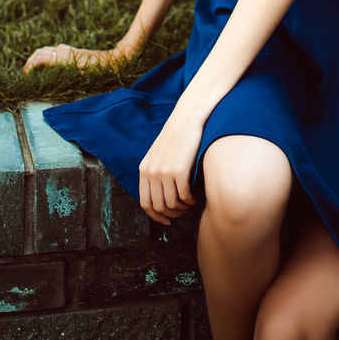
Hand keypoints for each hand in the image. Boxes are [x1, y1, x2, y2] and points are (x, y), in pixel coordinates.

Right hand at [22, 42, 126, 73]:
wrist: (117, 59)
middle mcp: (65, 52)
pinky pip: (55, 50)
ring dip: (38, 57)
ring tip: (33, 69)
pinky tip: (48, 63)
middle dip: (30, 61)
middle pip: (41, 52)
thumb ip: (69, 80)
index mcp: (65, 58)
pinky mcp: (74, 52)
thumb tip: (56, 91)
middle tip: (25, 73)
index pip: (41, 58)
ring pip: (47, 49)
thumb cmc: (103, 71)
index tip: (25, 76)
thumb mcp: (86, 78)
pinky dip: (46, 55)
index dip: (30, 66)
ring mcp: (70, 50)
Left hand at [138, 105, 201, 224]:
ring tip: (190, 202)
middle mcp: (151, 172)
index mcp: (144, 169)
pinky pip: (184, 196)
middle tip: (182, 212)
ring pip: (172, 204)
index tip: (167, 220)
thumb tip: (160, 198)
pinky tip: (195, 196)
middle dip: (172, 215)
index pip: (145, 203)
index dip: (156, 216)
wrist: (186, 119)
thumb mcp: (157, 154)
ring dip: (183, 208)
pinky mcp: (179, 170)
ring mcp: (164, 172)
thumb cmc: (175, 136)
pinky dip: (191, 201)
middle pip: (159, 207)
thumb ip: (154, 172)